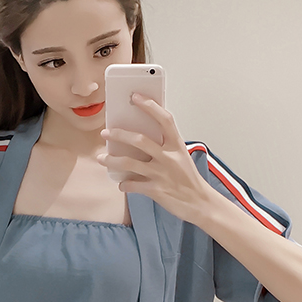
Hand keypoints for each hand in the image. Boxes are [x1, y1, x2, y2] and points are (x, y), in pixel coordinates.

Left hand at [97, 93, 213, 224]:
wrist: (200, 203)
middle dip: (119, 134)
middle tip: (106, 132)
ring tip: (101, 158)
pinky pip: (132, 185)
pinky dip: (124, 184)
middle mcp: (169, 157)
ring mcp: (161, 174)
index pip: (164, 119)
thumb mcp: (181, 157)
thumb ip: (164, 147)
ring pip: (129, 163)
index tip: (135, 97)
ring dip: (112, 160)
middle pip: (140, 140)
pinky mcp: (155, 190)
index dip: (150, 106)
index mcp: (177, 146)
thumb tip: (138, 138)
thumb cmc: (188, 179)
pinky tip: (121, 183)